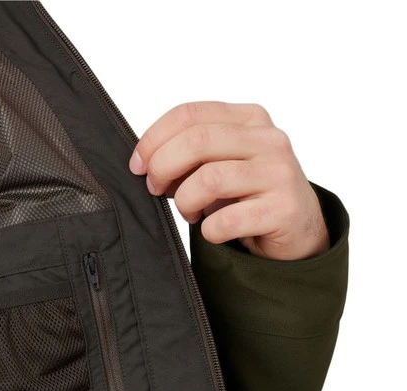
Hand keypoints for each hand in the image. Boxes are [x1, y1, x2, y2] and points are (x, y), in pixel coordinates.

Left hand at [129, 101, 329, 260]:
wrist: (298, 229)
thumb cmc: (248, 195)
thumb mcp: (219, 163)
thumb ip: (189, 154)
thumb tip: (144, 162)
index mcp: (249, 118)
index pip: (189, 114)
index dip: (153, 139)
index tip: (137, 165)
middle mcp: (267, 139)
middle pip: (196, 141)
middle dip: (163, 168)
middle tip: (156, 189)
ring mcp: (279, 173)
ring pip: (209, 179)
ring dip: (185, 201)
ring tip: (189, 212)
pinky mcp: (283, 209)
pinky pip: (226, 220)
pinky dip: (208, 230)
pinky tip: (212, 230)